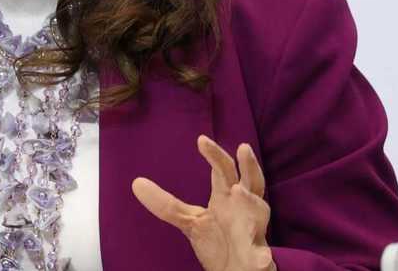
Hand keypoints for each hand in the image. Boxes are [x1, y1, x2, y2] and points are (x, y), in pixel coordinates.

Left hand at [132, 135, 276, 270]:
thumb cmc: (218, 241)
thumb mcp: (189, 221)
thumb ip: (165, 204)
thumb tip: (136, 183)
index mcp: (227, 198)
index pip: (222, 170)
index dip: (213, 155)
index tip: (200, 140)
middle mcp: (244, 208)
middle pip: (249, 180)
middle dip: (247, 165)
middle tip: (242, 147)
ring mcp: (253, 231)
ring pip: (260, 210)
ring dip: (252, 201)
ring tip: (239, 191)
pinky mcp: (258, 258)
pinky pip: (261, 257)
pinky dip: (260, 256)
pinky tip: (259, 257)